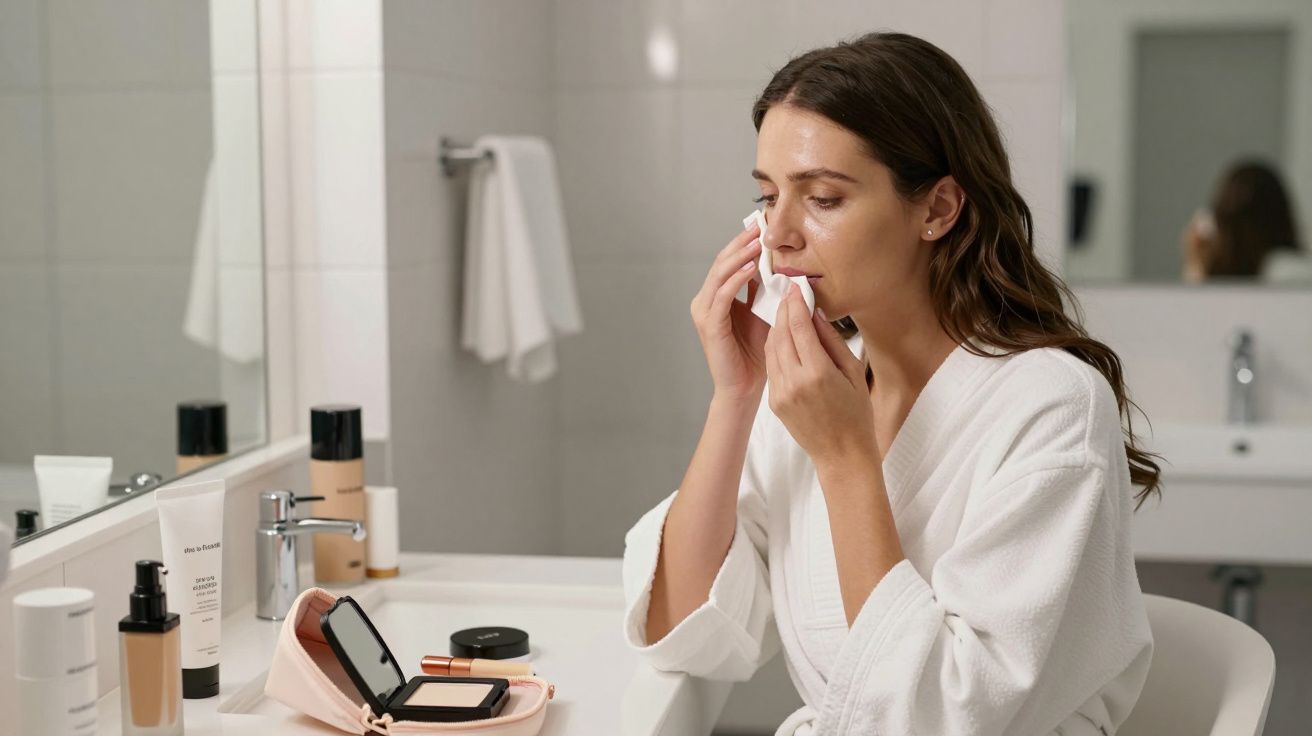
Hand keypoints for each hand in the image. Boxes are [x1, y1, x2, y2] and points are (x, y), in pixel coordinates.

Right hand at [690, 220, 769, 403]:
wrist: (744, 387)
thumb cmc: (755, 354)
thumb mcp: (762, 313)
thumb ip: (763, 290)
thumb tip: (776, 265)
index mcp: (716, 297)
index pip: (728, 262)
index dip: (742, 243)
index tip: (760, 226)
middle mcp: (705, 301)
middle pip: (722, 262)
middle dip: (741, 243)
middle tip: (759, 227)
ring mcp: (704, 312)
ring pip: (720, 274)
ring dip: (740, 256)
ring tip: (757, 243)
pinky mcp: (710, 324)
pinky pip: (723, 295)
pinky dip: (737, 279)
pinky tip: (753, 268)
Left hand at [765, 283, 875, 467]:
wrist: (841, 453)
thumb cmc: (856, 413)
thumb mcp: (852, 372)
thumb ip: (831, 341)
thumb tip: (815, 312)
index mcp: (818, 373)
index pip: (799, 327)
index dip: (796, 303)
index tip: (796, 286)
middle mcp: (794, 381)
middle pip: (781, 333)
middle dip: (784, 310)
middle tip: (789, 293)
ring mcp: (781, 392)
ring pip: (772, 348)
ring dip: (777, 327)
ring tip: (786, 312)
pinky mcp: (774, 401)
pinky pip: (771, 365)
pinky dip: (775, 347)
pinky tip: (784, 338)